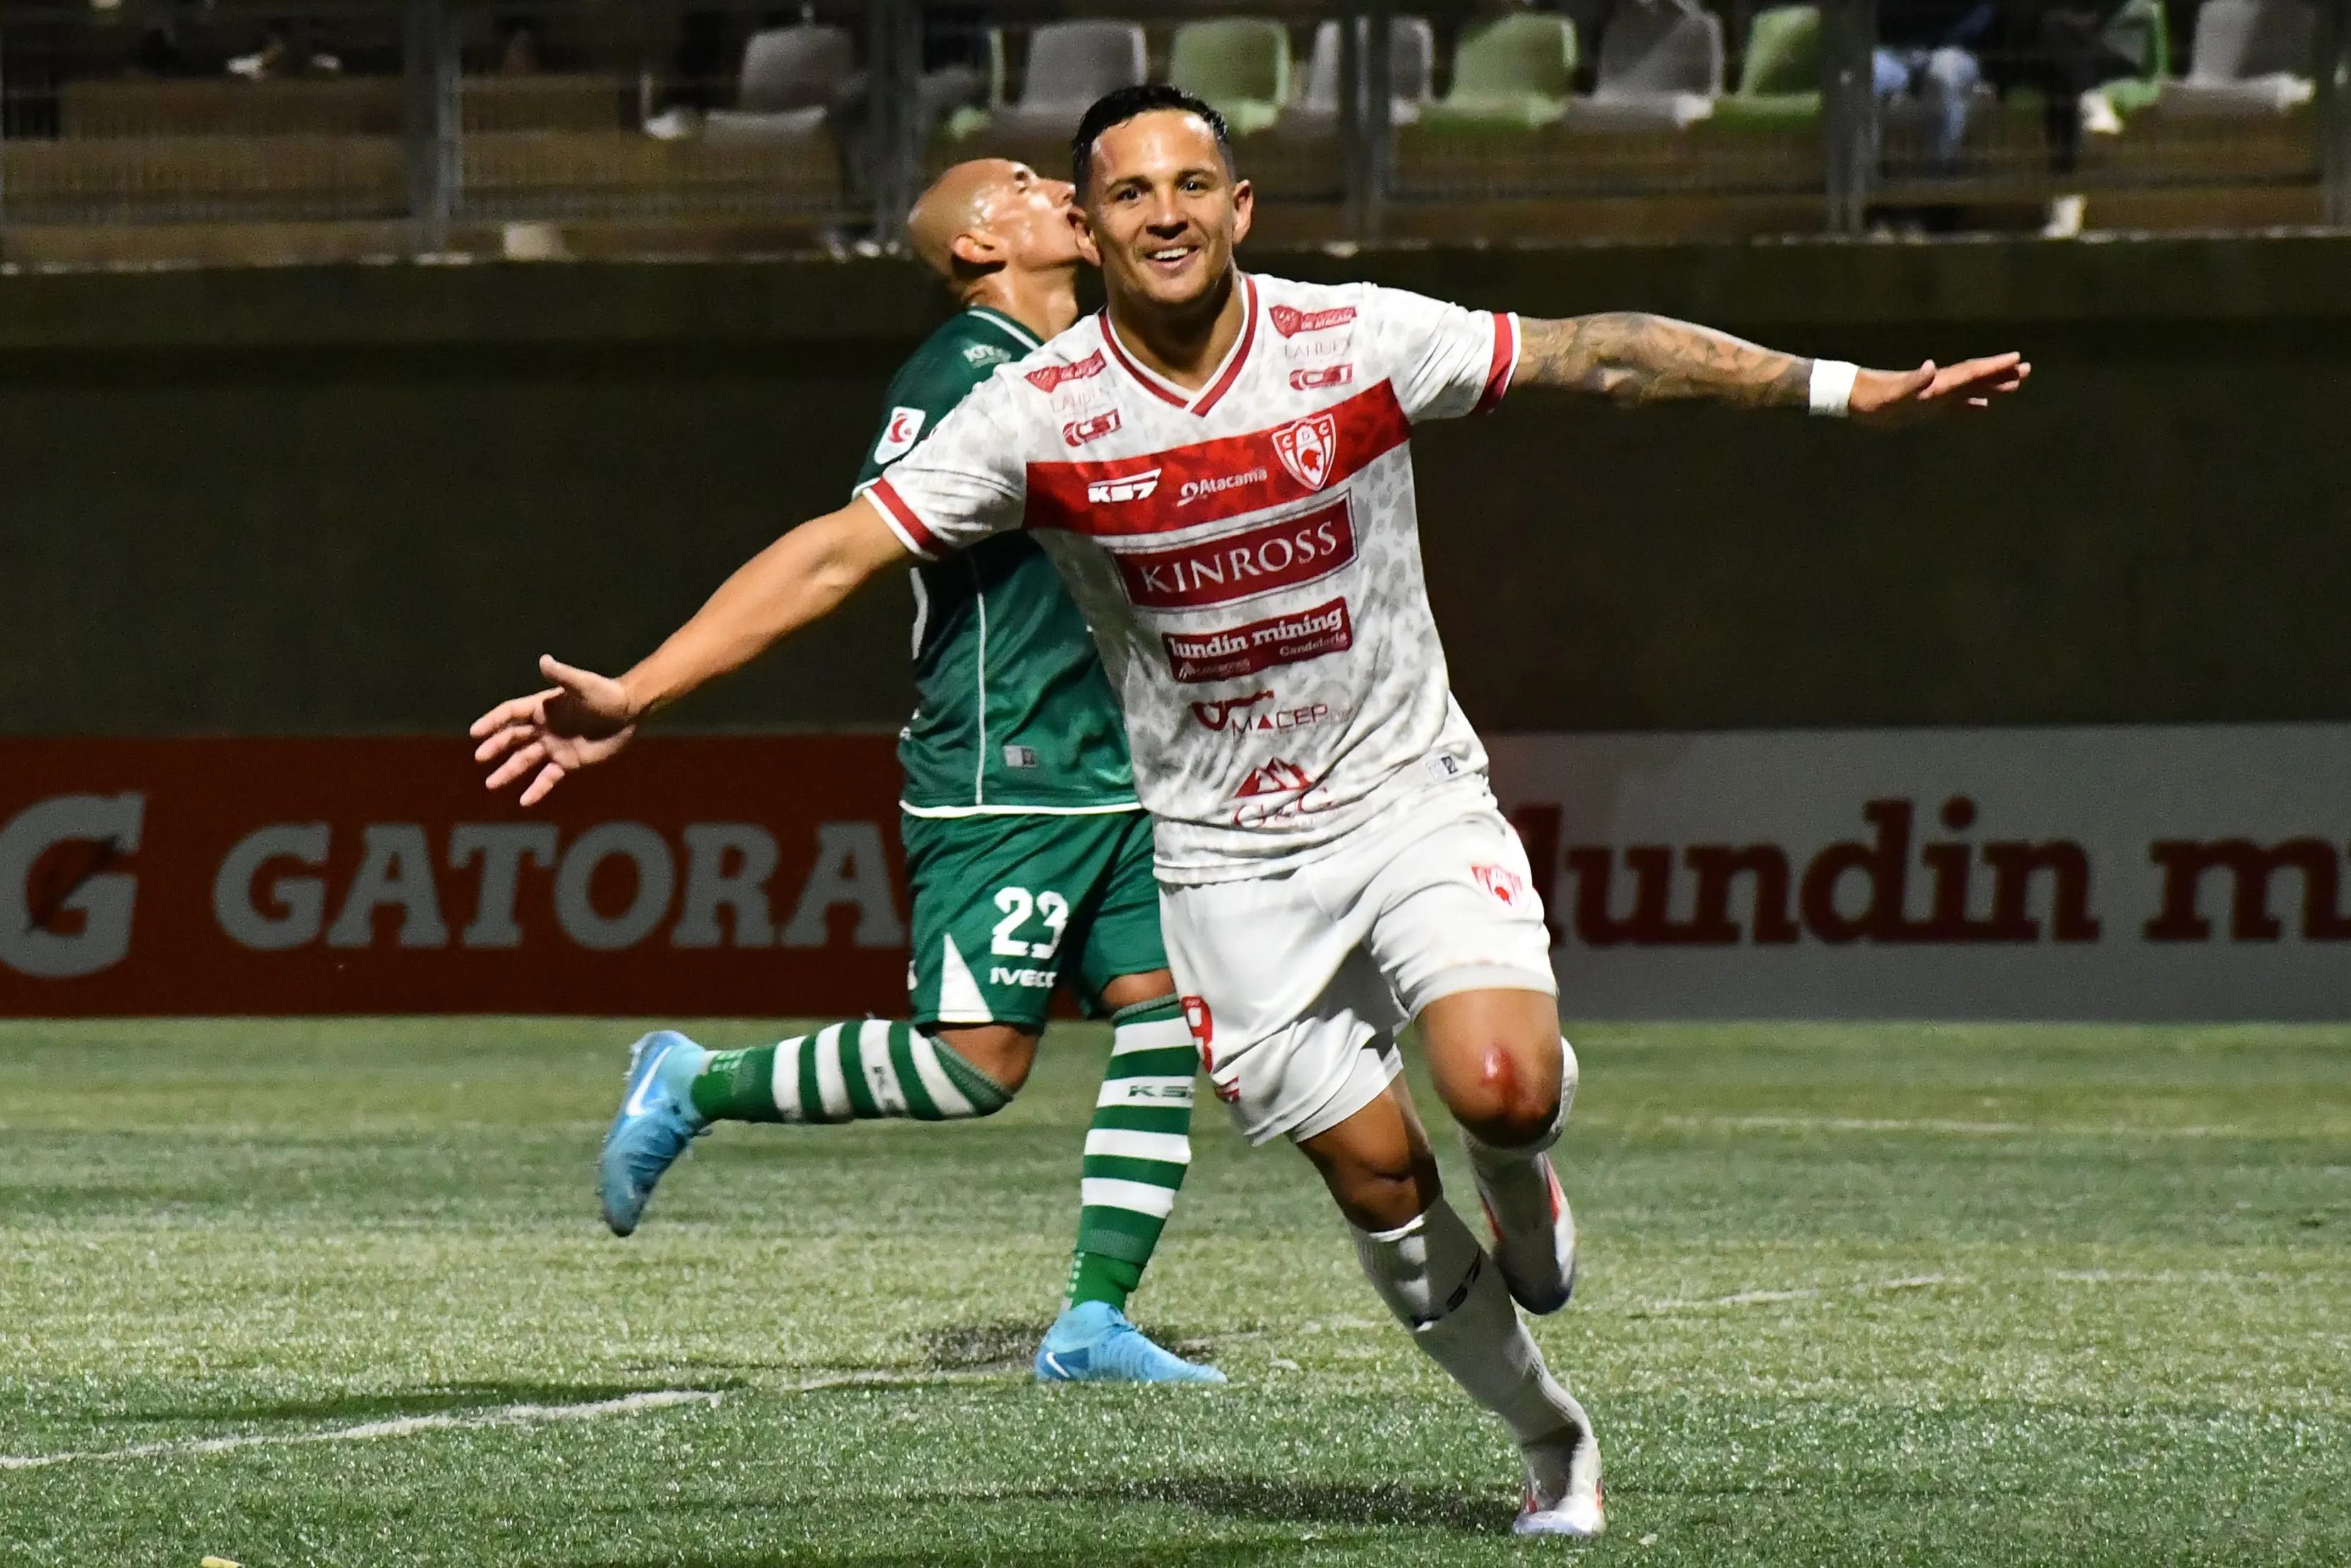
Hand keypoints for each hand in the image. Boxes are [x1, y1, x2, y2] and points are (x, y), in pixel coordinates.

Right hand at [469, 655, 638, 806]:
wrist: (630, 712)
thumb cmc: (606, 694)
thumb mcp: (584, 684)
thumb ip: (563, 676)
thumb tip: (545, 660)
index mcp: (542, 707)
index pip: (510, 714)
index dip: (492, 722)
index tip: (476, 732)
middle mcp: (543, 727)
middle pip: (512, 738)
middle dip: (495, 747)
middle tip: (480, 758)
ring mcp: (554, 746)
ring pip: (525, 760)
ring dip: (508, 772)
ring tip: (491, 784)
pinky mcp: (568, 762)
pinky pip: (548, 778)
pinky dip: (536, 789)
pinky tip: (524, 801)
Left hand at [1849, 353, 2029, 425]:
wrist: (1854, 399)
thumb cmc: (1871, 398)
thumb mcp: (1891, 394)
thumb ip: (1912, 383)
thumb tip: (1930, 368)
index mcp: (1936, 383)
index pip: (1970, 373)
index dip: (1993, 367)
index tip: (2016, 359)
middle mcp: (1939, 386)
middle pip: (1975, 377)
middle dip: (2000, 374)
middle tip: (2027, 369)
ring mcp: (1934, 396)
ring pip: (1970, 389)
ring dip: (1991, 386)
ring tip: (2016, 384)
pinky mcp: (1926, 406)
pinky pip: (1956, 405)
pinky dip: (1971, 404)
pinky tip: (1983, 406)